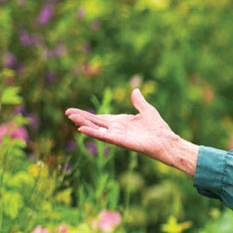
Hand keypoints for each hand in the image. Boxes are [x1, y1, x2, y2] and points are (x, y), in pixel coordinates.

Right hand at [65, 89, 197, 175]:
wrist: (166, 140)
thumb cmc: (158, 128)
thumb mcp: (147, 110)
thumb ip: (138, 101)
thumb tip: (135, 90)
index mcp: (120, 122)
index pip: (100, 118)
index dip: (87, 115)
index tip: (73, 110)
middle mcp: (116, 129)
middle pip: (94, 123)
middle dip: (81, 118)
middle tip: (67, 112)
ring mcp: (117, 135)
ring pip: (96, 129)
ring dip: (84, 123)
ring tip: (71, 117)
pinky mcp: (120, 141)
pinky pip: (104, 137)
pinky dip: (93, 133)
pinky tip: (82, 129)